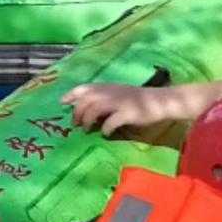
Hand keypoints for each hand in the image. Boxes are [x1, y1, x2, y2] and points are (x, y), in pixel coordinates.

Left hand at [63, 80, 185, 134]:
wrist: (160, 101)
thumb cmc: (136, 100)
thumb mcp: (117, 95)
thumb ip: (102, 99)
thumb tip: (83, 110)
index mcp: (107, 87)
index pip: (84, 88)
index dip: (71, 95)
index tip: (62, 103)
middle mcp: (111, 92)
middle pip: (86, 100)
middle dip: (78, 113)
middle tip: (76, 125)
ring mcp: (120, 102)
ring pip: (95, 108)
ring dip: (88, 120)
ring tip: (87, 130)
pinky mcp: (128, 112)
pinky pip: (112, 121)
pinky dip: (106, 128)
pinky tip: (106, 133)